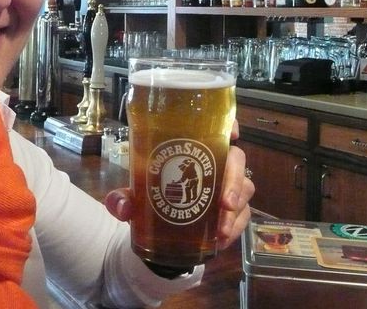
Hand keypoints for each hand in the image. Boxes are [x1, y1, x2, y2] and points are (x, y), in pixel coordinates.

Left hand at [104, 119, 253, 249]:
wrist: (159, 229)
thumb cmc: (150, 195)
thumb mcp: (133, 195)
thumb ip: (121, 198)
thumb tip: (122, 208)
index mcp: (192, 147)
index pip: (216, 128)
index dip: (228, 125)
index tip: (231, 133)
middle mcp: (214, 162)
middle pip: (236, 159)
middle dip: (234, 179)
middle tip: (225, 202)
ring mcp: (227, 186)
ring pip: (245, 187)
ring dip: (236, 209)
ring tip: (221, 229)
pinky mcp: (233, 210)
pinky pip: (244, 215)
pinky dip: (235, 228)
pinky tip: (222, 240)